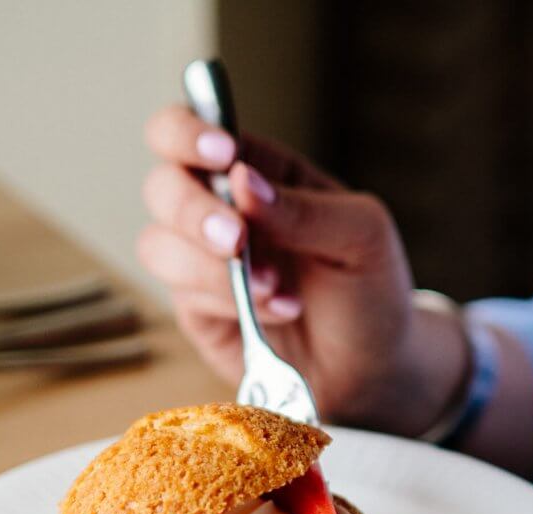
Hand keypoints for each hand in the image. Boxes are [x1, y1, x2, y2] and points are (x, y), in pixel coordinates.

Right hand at [139, 105, 468, 434]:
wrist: (373, 366)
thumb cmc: (370, 288)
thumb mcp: (360, 235)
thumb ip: (303, 209)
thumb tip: (241, 181)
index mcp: (257, 171)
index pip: (192, 128)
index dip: (188, 131)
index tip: (221, 154)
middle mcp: (220, 211)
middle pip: (162, 188)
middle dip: (194, 212)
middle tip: (239, 241)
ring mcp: (204, 263)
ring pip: (159, 246)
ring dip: (213, 268)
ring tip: (277, 291)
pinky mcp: (200, 312)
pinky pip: (184, 297)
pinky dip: (228, 303)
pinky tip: (279, 312)